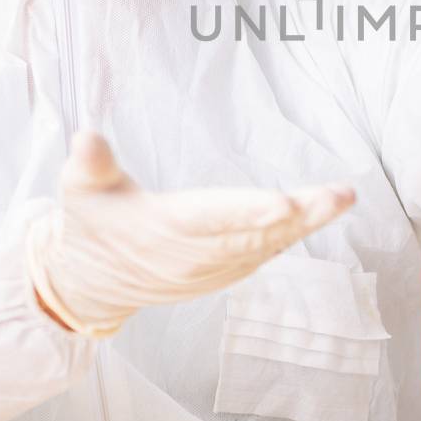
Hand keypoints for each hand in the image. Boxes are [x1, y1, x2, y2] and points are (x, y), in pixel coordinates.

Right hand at [26, 133, 354, 336]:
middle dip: (300, 215)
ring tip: (342, 197)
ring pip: (267, 245)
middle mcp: (193, 254)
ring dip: (308, 223)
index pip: (210, 218)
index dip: (247, 212)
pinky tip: (322, 212)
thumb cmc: (91, 225)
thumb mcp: (78, 191)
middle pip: (254, 233)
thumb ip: (89, 164)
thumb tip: (87, 136)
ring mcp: (211, 268)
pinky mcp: (223, 272)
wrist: (93, 284)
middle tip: (340, 194)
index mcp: (160, 228)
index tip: (283, 203)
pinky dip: (294, 236)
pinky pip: (265, 253)